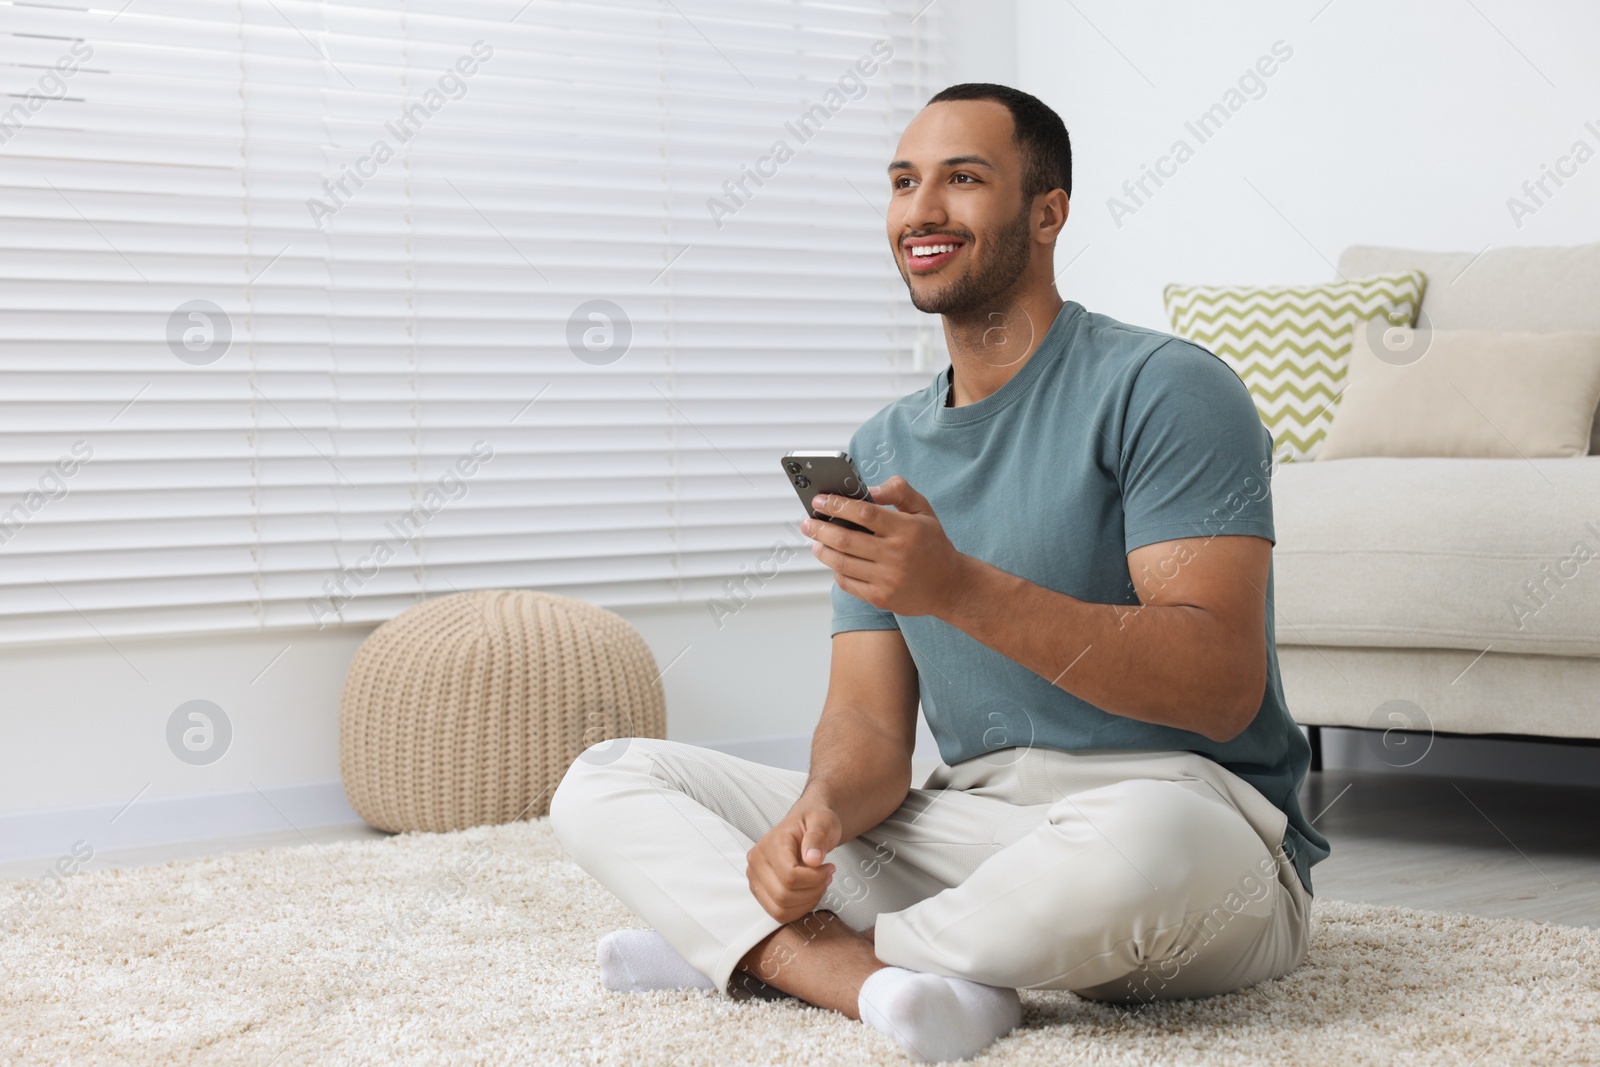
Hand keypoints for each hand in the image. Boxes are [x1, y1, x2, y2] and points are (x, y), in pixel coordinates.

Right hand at [746, 806, 840, 923]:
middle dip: (812, 892)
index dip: (815, 878)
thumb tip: (813, 859)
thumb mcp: (822, 822)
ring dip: (806, 902)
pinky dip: (799, 909)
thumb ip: (817, 837)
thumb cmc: (813, 823)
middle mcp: (756, 863)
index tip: (829, 868)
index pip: (790, 876)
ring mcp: (756, 879)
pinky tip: (810, 893)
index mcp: (769, 844)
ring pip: (780, 910)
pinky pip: (779, 914)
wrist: (805, 826)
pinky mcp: (760, 892)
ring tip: (819, 884)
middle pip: (783, 896)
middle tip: (827, 877)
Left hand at [805, 476, 969, 616]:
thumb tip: (869, 488)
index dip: (837, 505)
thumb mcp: (923, 510)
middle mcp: (896, 555)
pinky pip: (848, 583)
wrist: (949, 586)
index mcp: (906, 529)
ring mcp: (887, 579)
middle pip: (846, 539)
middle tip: (807, 522)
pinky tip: (833, 561)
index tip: (819, 500)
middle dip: (820, 528)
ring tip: (816, 541)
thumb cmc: (932, 544)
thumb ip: (898, 491)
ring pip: (842, 563)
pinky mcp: (881, 598)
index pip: (864, 513)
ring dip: (823, 550)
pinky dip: (836, 570)